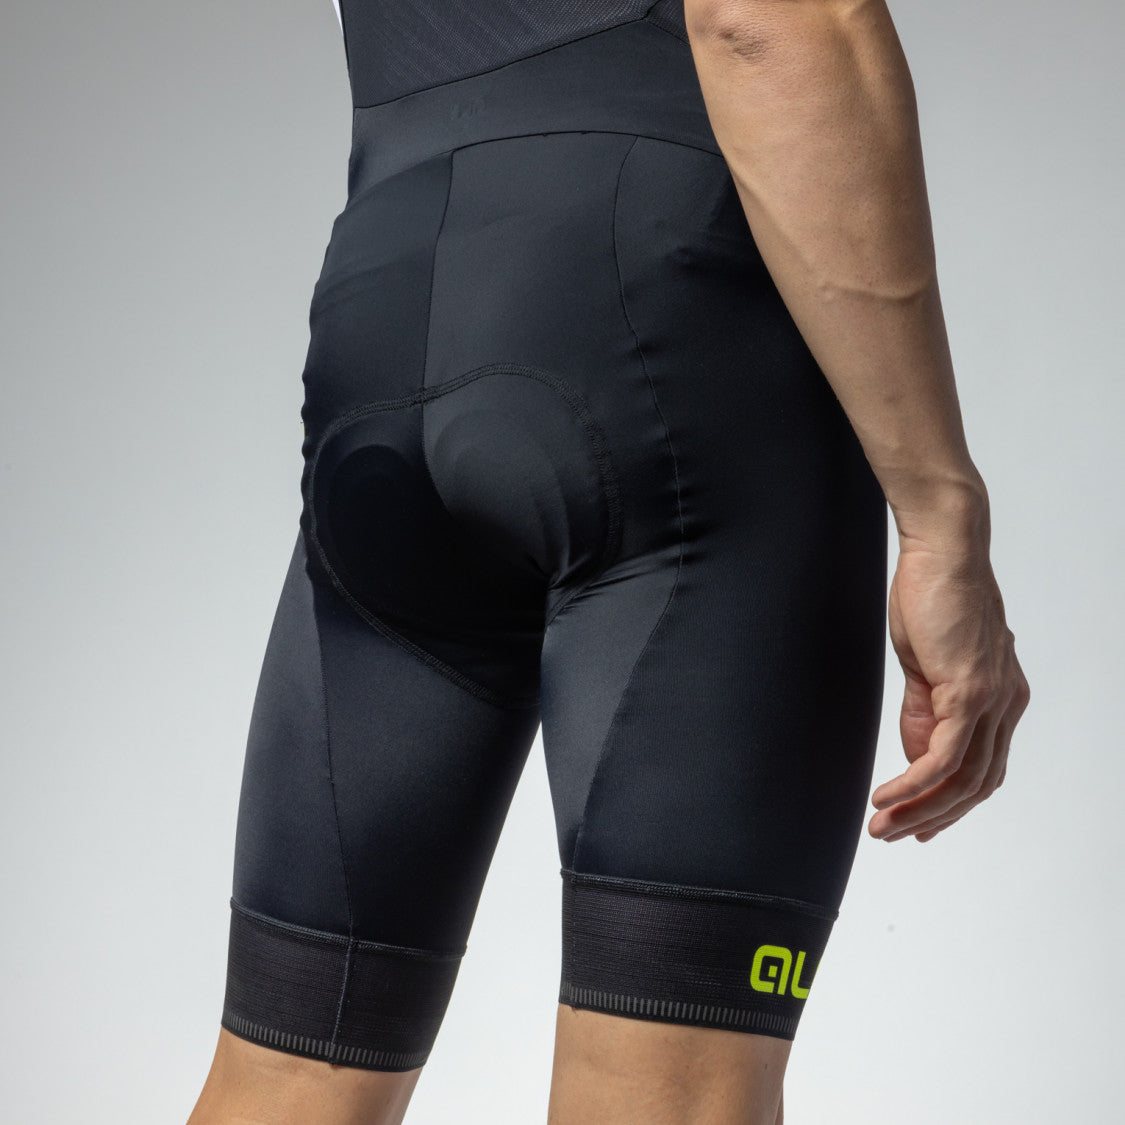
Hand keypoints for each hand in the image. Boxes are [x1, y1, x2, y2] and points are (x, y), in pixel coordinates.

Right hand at [868, 540, 1029, 842]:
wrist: (943, 554)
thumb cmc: (932, 599)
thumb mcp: (926, 666)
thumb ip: (925, 712)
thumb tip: (917, 756)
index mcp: (1000, 699)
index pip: (982, 769)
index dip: (949, 804)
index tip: (915, 823)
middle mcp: (1006, 706)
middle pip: (976, 785)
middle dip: (933, 818)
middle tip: (892, 835)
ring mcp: (993, 701)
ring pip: (962, 780)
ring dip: (919, 810)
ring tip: (882, 825)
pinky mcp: (971, 693)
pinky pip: (944, 757)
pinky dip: (914, 784)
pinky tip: (887, 796)